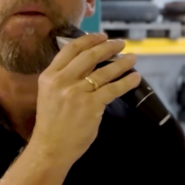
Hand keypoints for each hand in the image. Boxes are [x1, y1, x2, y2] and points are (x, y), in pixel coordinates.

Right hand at [30, 33, 141, 165]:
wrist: (50, 147)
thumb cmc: (52, 124)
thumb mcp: (50, 94)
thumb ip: (64, 78)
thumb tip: (88, 65)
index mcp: (50, 76)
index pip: (71, 49)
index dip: (89, 40)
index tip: (102, 36)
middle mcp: (62, 81)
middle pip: (90, 56)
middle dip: (108, 47)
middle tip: (121, 44)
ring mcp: (77, 93)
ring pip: (104, 72)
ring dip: (122, 63)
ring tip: (132, 58)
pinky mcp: (91, 106)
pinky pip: (114, 89)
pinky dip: (127, 81)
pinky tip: (135, 77)